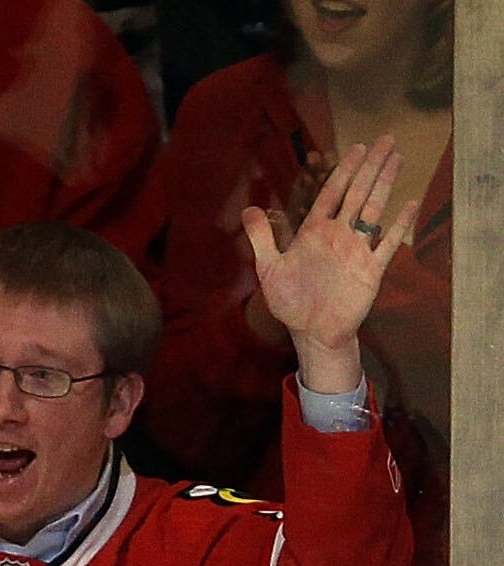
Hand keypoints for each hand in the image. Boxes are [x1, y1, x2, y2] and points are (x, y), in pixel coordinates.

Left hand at [245, 138, 415, 395]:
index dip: (344, 170)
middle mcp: (339, 235)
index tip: (356, 148)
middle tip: (387, 138)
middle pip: (358, 193)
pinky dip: (400, 224)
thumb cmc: (291, 303)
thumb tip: (248, 210)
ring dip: (386, 183)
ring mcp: (357, 250)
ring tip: (398, 157)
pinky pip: (388, 242)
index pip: (332, 193)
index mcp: (315, 233)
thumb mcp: (269, 270)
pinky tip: (411, 203)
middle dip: (371, 166)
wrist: (312, 333)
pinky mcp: (371, 268)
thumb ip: (262, 239)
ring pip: (375, 208)